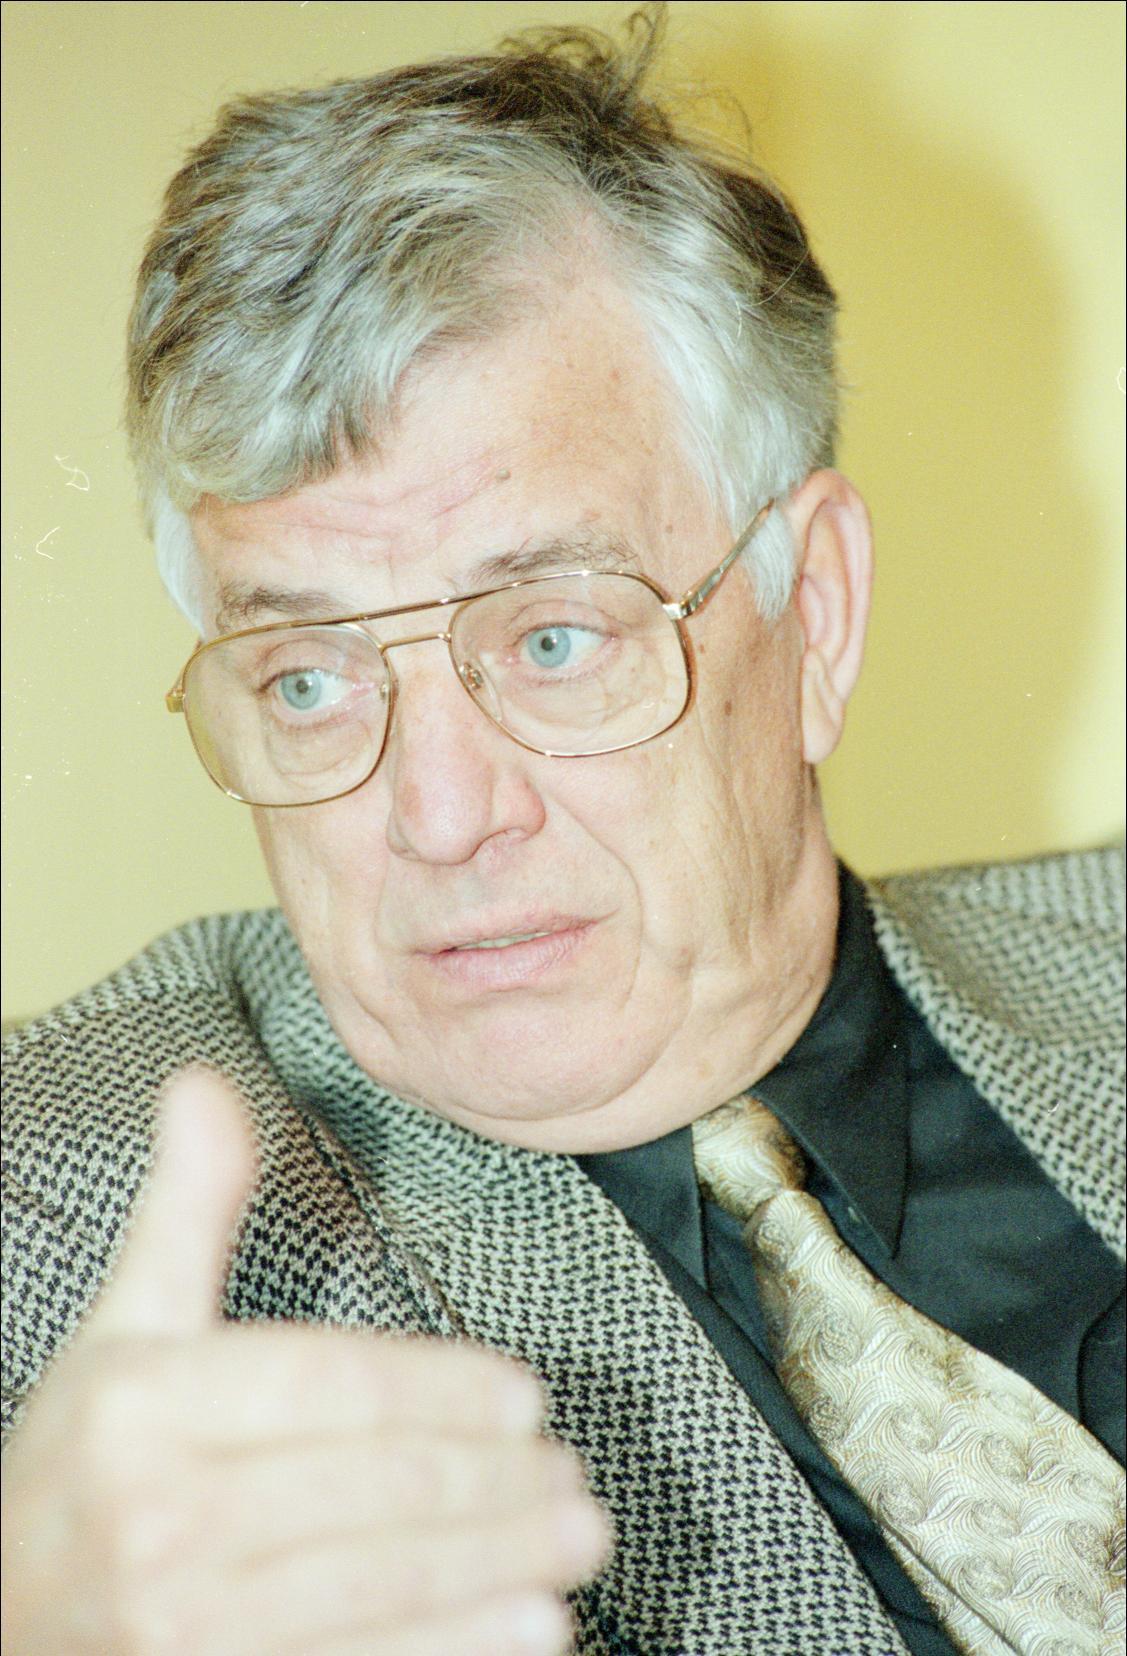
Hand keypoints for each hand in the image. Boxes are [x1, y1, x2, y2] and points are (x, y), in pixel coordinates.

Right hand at [1, 1071, 609, 1653]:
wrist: (0, 1618)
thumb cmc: (84, 1459)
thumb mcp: (125, 1324)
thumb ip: (185, 1208)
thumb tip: (202, 1079)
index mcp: (143, 1405)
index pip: (324, 1386)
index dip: (437, 1390)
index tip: (526, 1396)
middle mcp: (159, 1517)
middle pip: (368, 1490)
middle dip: (491, 1481)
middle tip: (570, 1470)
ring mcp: (186, 1628)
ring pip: (379, 1587)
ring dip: (498, 1562)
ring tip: (579, 1535)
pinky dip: (457, 1653)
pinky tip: (533, 1629)